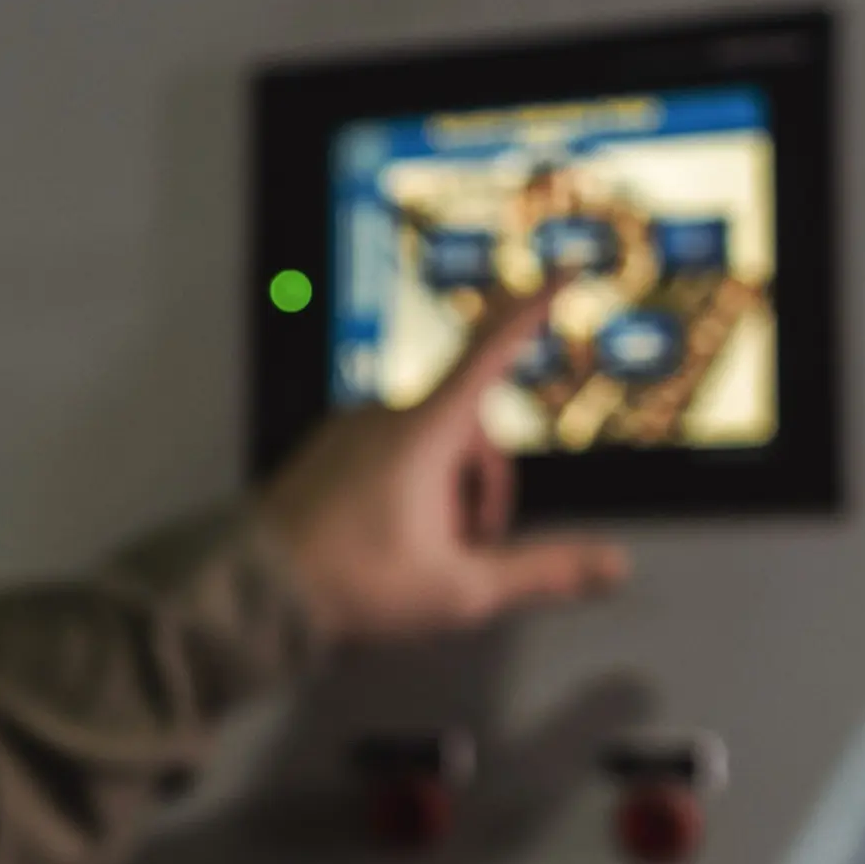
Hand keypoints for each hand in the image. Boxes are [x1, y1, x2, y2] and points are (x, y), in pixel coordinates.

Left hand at [262, 293, 629, 645]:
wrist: (254, 590)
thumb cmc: (348, 582)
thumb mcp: (461, 588)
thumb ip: (541, 571)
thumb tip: (610, 564)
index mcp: (422, 432)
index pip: (491, 351)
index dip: (533, 311)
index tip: (562, 274)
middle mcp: (383, 416)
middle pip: (471, 427)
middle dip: (484, 484)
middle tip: (467, 545)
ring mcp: (349, 429)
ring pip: (431, 444)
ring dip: (446, 491)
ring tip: (421, 551)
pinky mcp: (326, 448)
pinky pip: (390, 452)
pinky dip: (410, 488)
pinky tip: (388, 538)